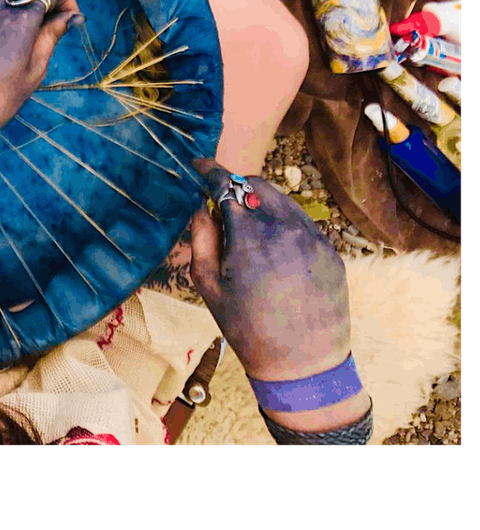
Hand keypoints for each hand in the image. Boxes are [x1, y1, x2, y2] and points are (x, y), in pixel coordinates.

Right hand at [187, 159, 352, 383]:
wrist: (303, 364)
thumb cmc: (249, 329)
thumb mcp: (210, 287)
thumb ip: (201, 239)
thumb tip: (203, 207)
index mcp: (250, 237)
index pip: (228, 186)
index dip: (210, 171)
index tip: (199, 165)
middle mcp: (285, 229)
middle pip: (257, 184)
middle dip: (237, 185)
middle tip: (222, 199)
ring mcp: (312, 237)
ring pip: (282, 200)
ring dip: (260, 201)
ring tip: (247, 225)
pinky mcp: (329, 250)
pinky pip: (301, 222)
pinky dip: (282, 221)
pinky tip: (273, 246)